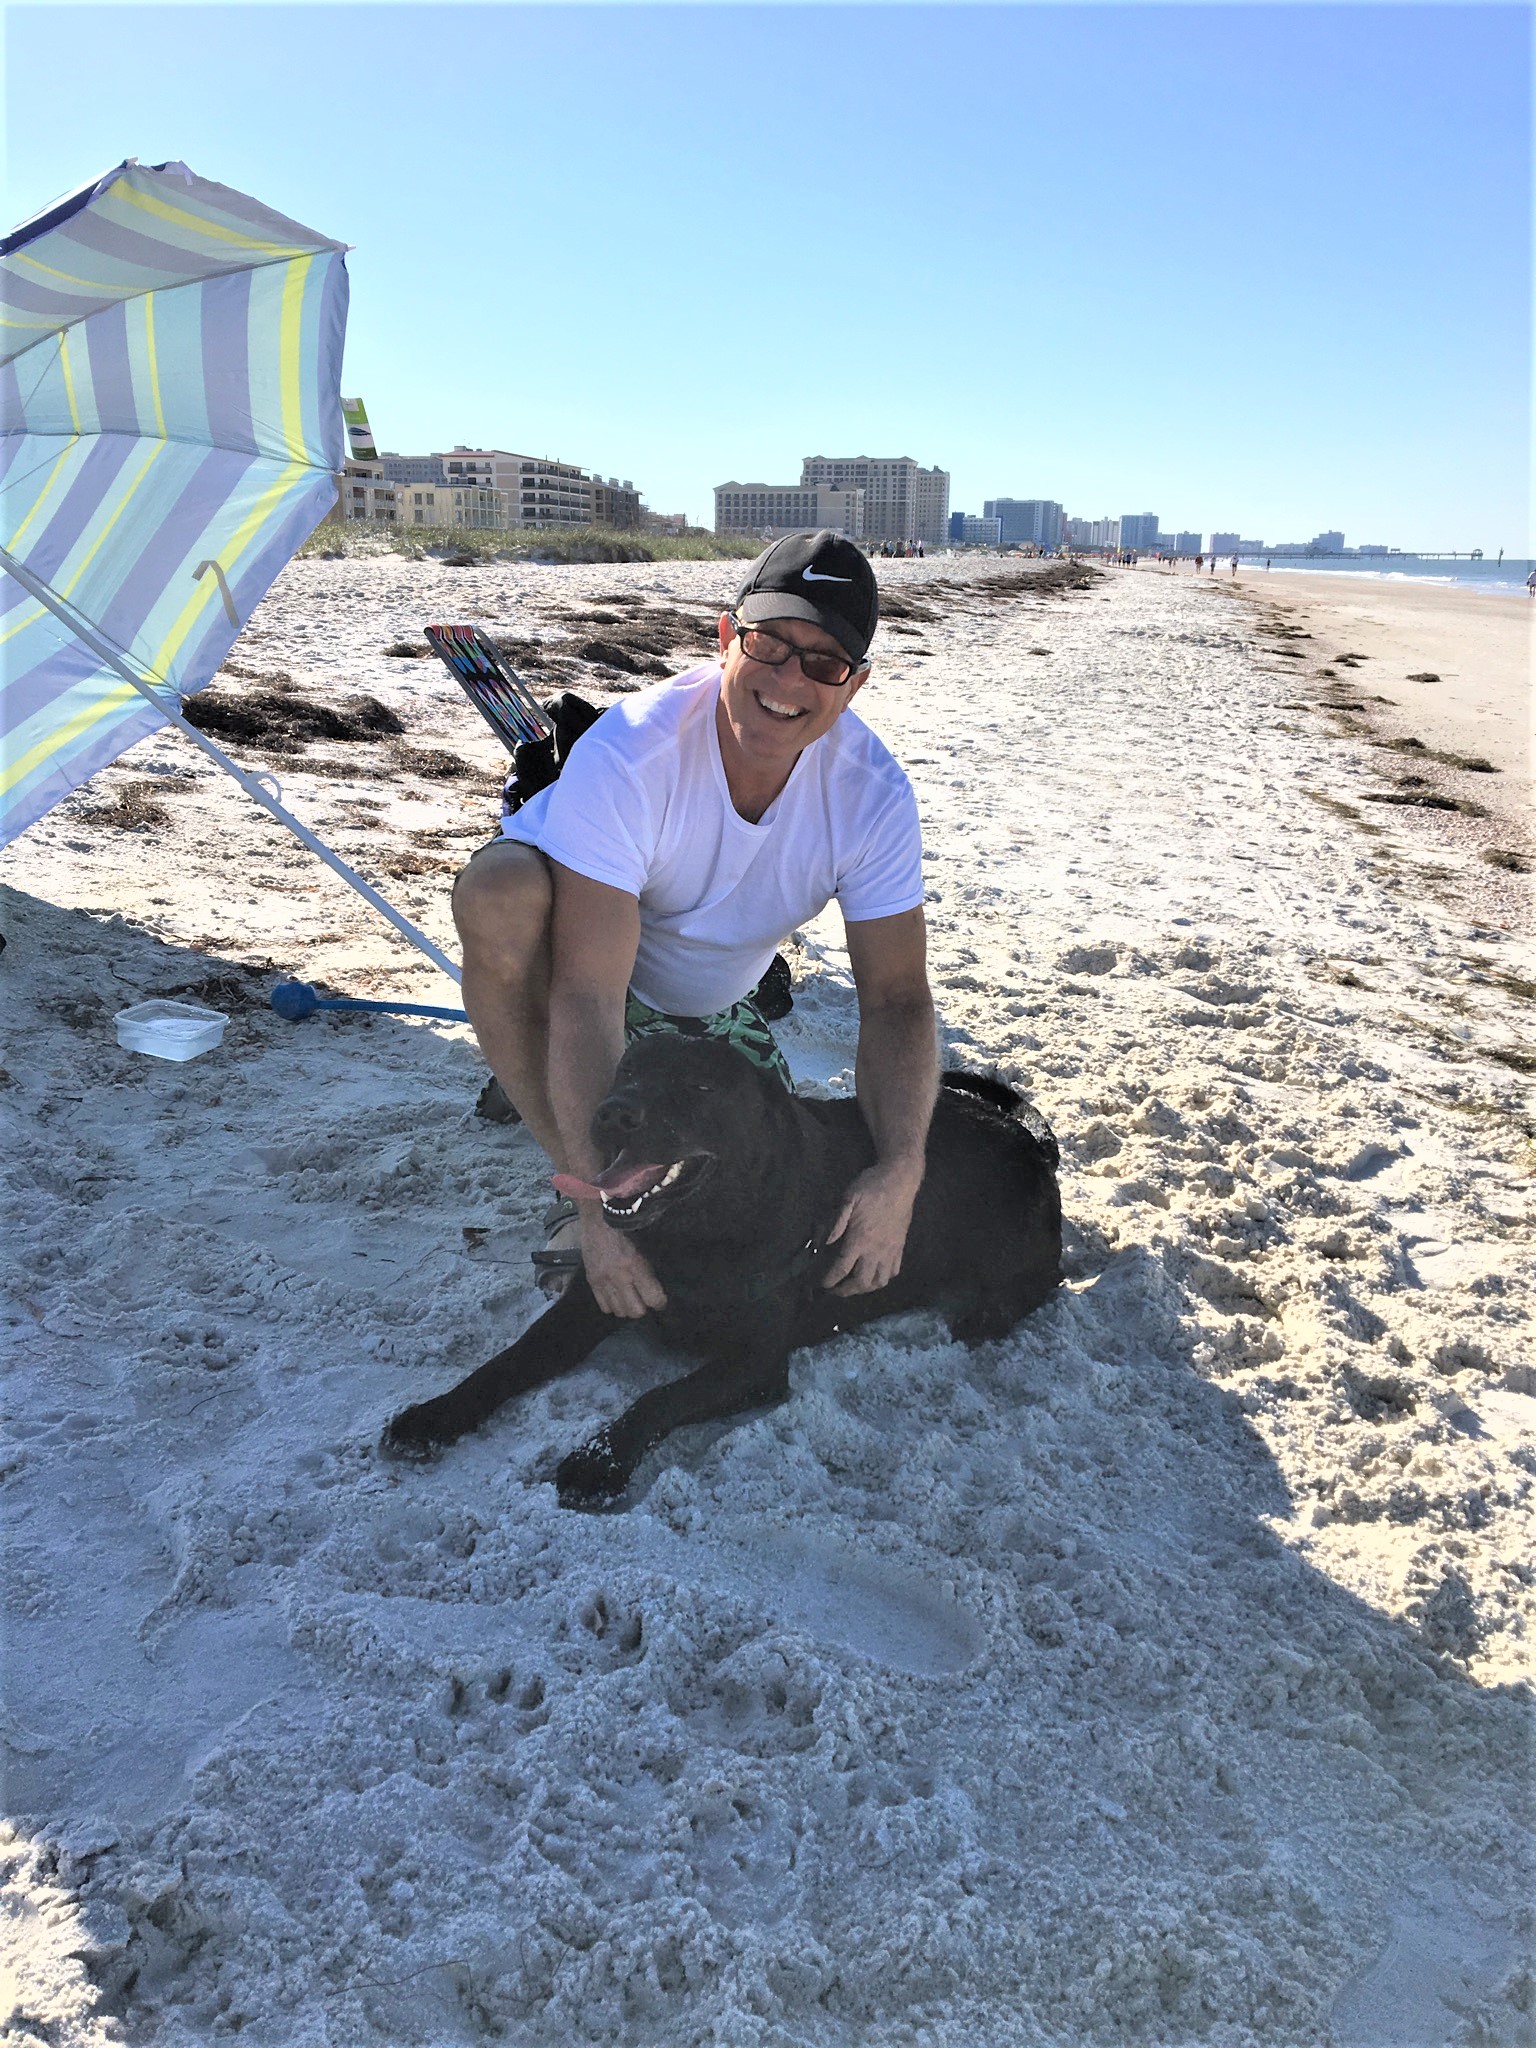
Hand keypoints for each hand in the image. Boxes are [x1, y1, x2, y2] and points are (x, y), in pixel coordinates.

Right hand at [579, 1206, 667, 1317]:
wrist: (598, 1223)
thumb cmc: (625, 1232)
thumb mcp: (642, 1249)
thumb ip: (647, 1272)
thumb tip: (656, 1291)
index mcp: (634, 1266)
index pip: (653, 1298)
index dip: (660, 1302)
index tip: (661, 1301)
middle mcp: (619, 1277)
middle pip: (636, 1311)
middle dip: (643, 1308)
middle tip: (644, 1300)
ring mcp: (603, 1282)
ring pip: (620, 1311)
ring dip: (627, 1307)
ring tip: (629, 1297)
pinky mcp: (592, 1283)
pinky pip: (604, 1307)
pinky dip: (612, 1305)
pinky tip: (616, 1295)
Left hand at [821, 1161, 920, 1295]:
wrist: (900, 1181)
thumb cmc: (871, 1187)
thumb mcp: (848, 1199)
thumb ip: (836, 1223)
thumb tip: (823, 1243)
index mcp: (860, 1239)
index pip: (842, 1268)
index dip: (830, 1280)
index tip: (822, 1285)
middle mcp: (876, 1250)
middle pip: (861, 1282)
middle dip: (846, 1290)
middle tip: (835, 1290)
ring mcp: (891, 1250)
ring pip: (879, 1281)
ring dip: (865, 1289)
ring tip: (854, 1286)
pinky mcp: (900, 1247)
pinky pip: (894, 1271)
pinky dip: (883, 1279)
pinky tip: (875, 1275)